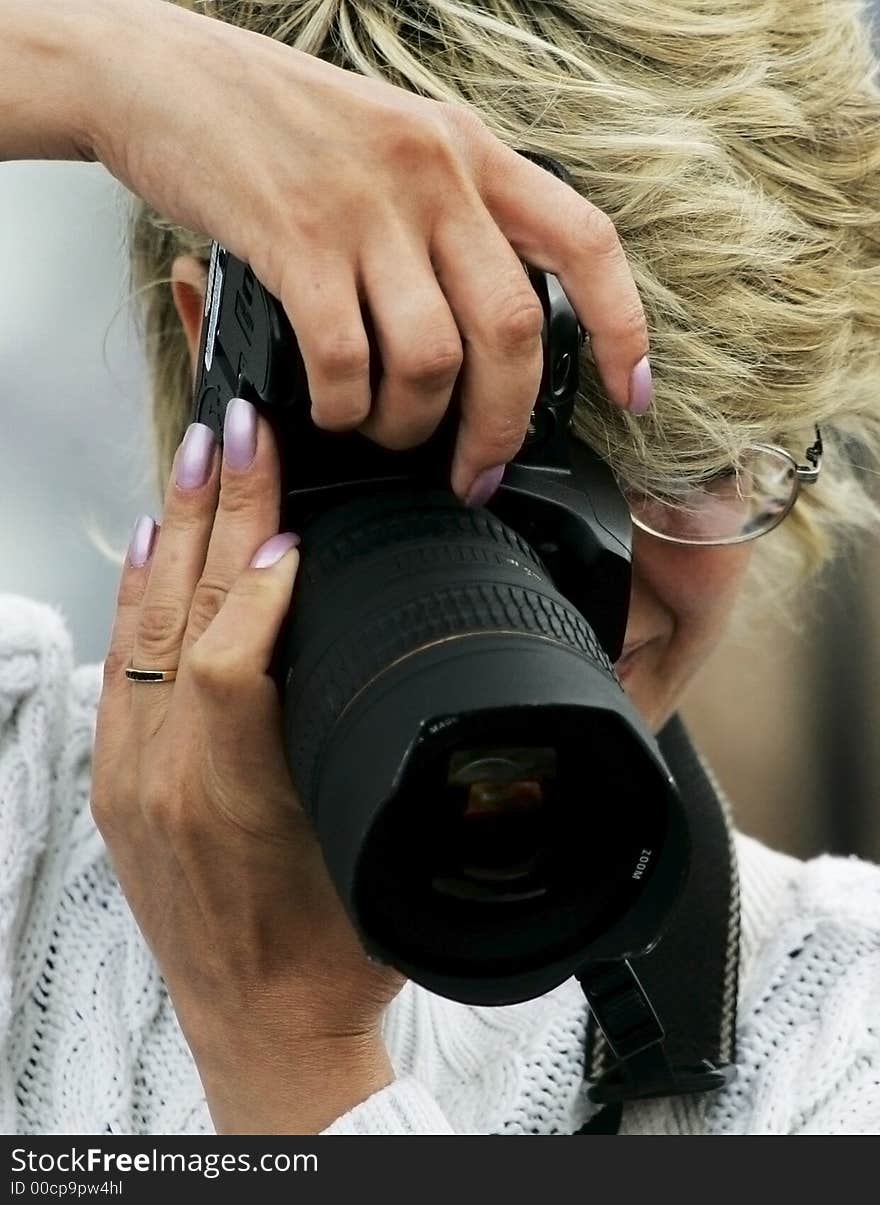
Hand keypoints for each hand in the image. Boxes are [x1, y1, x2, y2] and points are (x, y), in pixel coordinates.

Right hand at [73, 0, 651, 501]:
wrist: (160, 75)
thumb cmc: (275, 125)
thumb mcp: (391, 146)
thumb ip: (444, 221)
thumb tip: (475, 335)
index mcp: (470, 152)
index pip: (585, 242)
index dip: (623, 328)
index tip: (631, 393)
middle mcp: (434, 174)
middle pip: (511, 329)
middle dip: (502, 425)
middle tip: (478, 473)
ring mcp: (367, 206)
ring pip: (433, 357)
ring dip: (413, 423)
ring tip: (385, 432)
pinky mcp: (295, 239)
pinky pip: (348, 359)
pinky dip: (345, 408)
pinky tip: (332, 409)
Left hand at [90, 401, 405, 1132]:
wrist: (266, 1030)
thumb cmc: (333, 952)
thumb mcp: (371, 844)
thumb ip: (359, 745)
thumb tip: (359, 649)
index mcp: (235, 803)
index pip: (232, 662)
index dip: (264, 586)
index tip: (296, 523)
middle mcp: (166, 784)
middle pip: (185, 622)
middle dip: (214, 517)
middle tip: (234, 433)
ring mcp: (132, 782)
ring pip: (145, 631)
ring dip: (173, 536)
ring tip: (193, 460)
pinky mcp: (121, 785)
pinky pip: (124, 669)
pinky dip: (140, 596)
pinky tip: (146, 544)